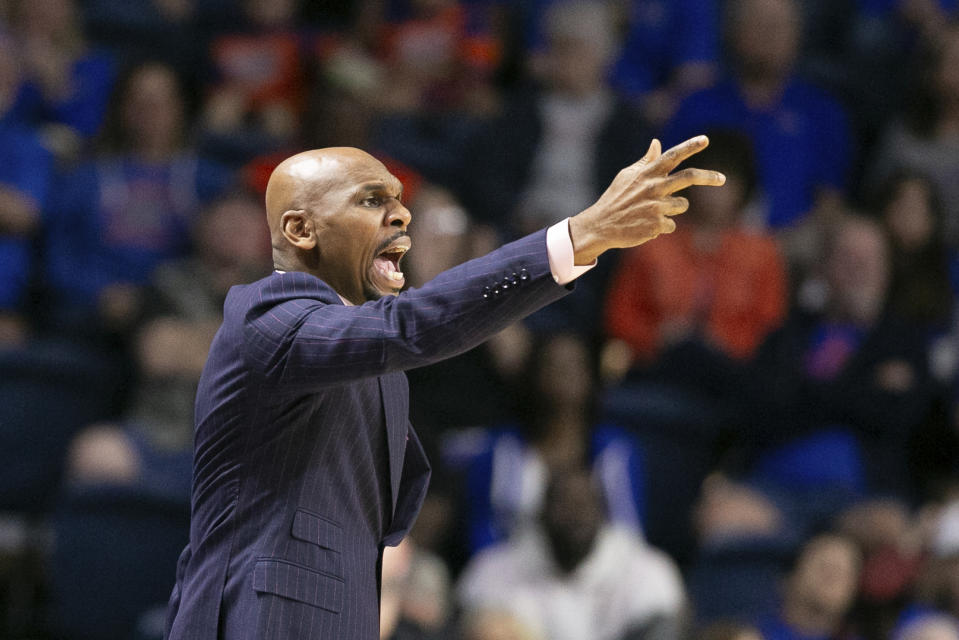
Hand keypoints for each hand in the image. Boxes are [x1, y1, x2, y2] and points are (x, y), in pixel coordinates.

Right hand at [568, 135, 724, 263]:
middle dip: (709, 177)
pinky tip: (645, 225)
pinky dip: (661, 226)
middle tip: (722, 178)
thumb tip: (657, 143)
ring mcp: (656, 206)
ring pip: (681, 205)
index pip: (672, 156)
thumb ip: (646, 162)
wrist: (600, 226)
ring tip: (651, 213)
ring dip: (672, 209)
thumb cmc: (615, 199)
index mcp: (647, 174)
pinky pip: (672, 224)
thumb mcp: (627, 176)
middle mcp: (654, 187)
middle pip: (689, 177)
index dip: (690, 146)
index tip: (705, 139)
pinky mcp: (657, 224)